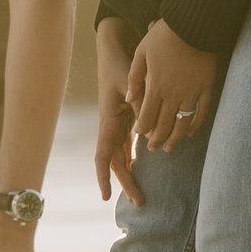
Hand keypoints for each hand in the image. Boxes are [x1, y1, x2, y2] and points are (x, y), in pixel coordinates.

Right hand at [94, 18, 143, 205]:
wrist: (115, 49)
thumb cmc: (120, 64)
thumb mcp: (129, 82)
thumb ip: (140, 104)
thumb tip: (147, 130)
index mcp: (108, 120)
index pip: (103, 155)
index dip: (104, 176)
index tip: (106, 196)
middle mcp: (111, 125)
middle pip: (116, 161)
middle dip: (125, 182)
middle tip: (140, 202)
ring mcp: (118, 123)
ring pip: (122, 154)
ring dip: (129, 173)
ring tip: (140, 193)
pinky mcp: (125, 117)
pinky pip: (128, 143)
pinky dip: (134, 157)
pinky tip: (141, 167)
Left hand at [127, 21, 218, 153]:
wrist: (193, 25)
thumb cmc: (164, 36)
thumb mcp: (141, 53)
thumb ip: (134, 78)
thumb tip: (129, 99)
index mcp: (155, 87)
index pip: (147, 117)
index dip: (144, 130)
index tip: (141, 135)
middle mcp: (173, 95)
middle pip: (164, 125)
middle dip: (157, 140)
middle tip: (154, 148)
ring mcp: (191, 93)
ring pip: (182, 124)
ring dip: (175, 138)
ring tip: (170, 148)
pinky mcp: (206, 88)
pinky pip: (202, 112)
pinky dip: (196, 125)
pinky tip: (191, 133)